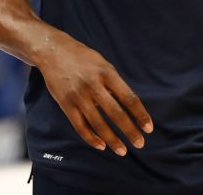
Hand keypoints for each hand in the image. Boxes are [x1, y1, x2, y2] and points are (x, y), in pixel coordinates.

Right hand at [36, 31, 152, 155]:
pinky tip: (101, 146)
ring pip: (98, 123)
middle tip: (140, 144)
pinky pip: (80, 126)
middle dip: (129, 131)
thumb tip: (126, 105)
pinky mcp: (66, 104)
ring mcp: (79, 96)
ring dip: (112, 140)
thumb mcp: (103, 64)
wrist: (53, 52)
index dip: (140, 115)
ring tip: (122, 150)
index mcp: (107, 74)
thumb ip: (114, 83)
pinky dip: (91, 138)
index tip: (149, 128)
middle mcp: (94, 85)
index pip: (129, 98)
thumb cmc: (83, 58)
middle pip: (116, 113)